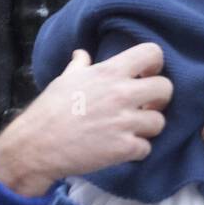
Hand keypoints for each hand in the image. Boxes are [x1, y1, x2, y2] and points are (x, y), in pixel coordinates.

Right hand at [0, 43, 172, 195]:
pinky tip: (121, 148)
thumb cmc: (49, 110)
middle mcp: (122, 94)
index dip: (154, 65)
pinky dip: (136, 151)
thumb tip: (82, 55)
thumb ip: (80, 66)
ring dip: (148, 128)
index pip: (152, 53)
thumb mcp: (65, 80)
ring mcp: (125, 122)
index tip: (145, 76)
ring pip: (160, 122)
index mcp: (109, 72)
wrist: (37, 145)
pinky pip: (147, 148)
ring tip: (131, 130)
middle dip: (158, 99)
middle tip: (145, 107)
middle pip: (166, 88)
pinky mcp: (124, 148)